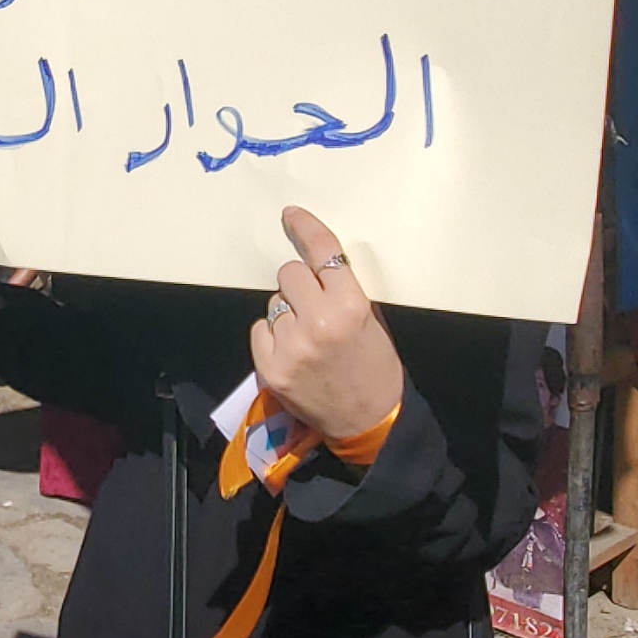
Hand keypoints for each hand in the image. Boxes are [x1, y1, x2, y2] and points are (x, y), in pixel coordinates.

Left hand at [246, 207, 403, 442]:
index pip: (322, 252)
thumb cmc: (376, 367)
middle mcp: (318, 322)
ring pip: (273, 303)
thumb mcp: (371, 320)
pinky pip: (260, 329)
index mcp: (350, 306)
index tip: (291, 215)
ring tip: (308, 337)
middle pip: (288, 274)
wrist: (370, 421)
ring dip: (287, 313)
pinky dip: (273, 336)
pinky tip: (293, 352)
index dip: (305, 229)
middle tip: (314, 306)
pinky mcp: (271, 368)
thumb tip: (312, 263)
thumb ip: (342, 290)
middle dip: (300, 284)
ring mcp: (291, 347)